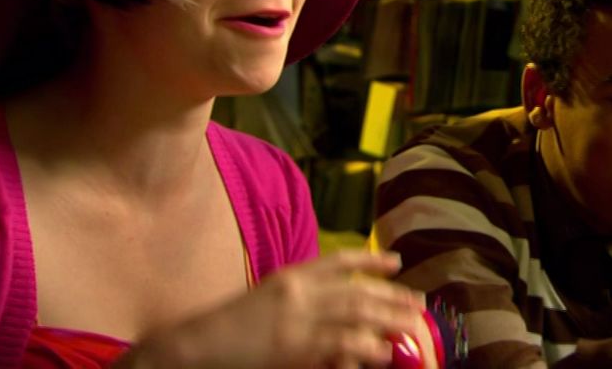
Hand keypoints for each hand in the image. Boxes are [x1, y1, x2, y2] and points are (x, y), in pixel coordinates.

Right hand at [117, 250, 423, 368]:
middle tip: (419, 303)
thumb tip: (338, 313)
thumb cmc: (227, 331)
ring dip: (388, 320)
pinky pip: (339, 344)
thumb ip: (298, 301)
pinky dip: (364, 347)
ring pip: (355, 314)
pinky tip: (382, 351)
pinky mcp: (293, 346)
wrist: (193, 347)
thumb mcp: (264, 302)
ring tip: (412, 326)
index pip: (337, 261)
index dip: (370, 260)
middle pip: (356, 289)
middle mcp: (297, 292)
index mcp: (289, 276)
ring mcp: (296, 319)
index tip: (397, 262)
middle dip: (391, 295)